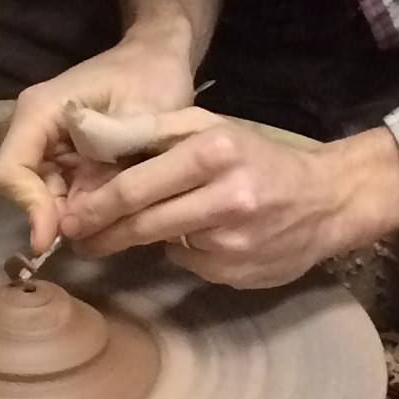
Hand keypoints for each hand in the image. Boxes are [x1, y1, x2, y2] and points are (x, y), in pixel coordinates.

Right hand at [0, 13, 210, 251]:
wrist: (161, 58)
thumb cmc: (151, 76)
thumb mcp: (138, 120)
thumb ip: (110, 169)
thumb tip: (83, 220)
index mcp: (40, 111)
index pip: (11, 171)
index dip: (30, 208)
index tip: (54, 240)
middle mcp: (36, 130)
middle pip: (25, 190)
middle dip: (55, 219)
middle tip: (94, 238)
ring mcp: (50, 146)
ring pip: (47, 199)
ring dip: (73, 218)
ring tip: (111, 228)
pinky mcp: (67, 160)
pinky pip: (67, 195)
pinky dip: (86, 211)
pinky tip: (113, 217)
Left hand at [26, 103, 398, 290]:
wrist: (328, 200)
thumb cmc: (262, 158)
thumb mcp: (216, 127)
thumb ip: (162, 131)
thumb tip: (101, 144)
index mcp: (214, 152)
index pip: (136, 186)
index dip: (96, 206)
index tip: (70, 217)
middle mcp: (224, 197)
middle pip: (142, 222)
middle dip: (102, 233)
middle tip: (78, 238)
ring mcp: (232, 241)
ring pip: (163, 245)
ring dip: (140, 241)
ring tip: (125, 234)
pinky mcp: (237, 271)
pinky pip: (190, 263)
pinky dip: (185, 252)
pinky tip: (202, 238)